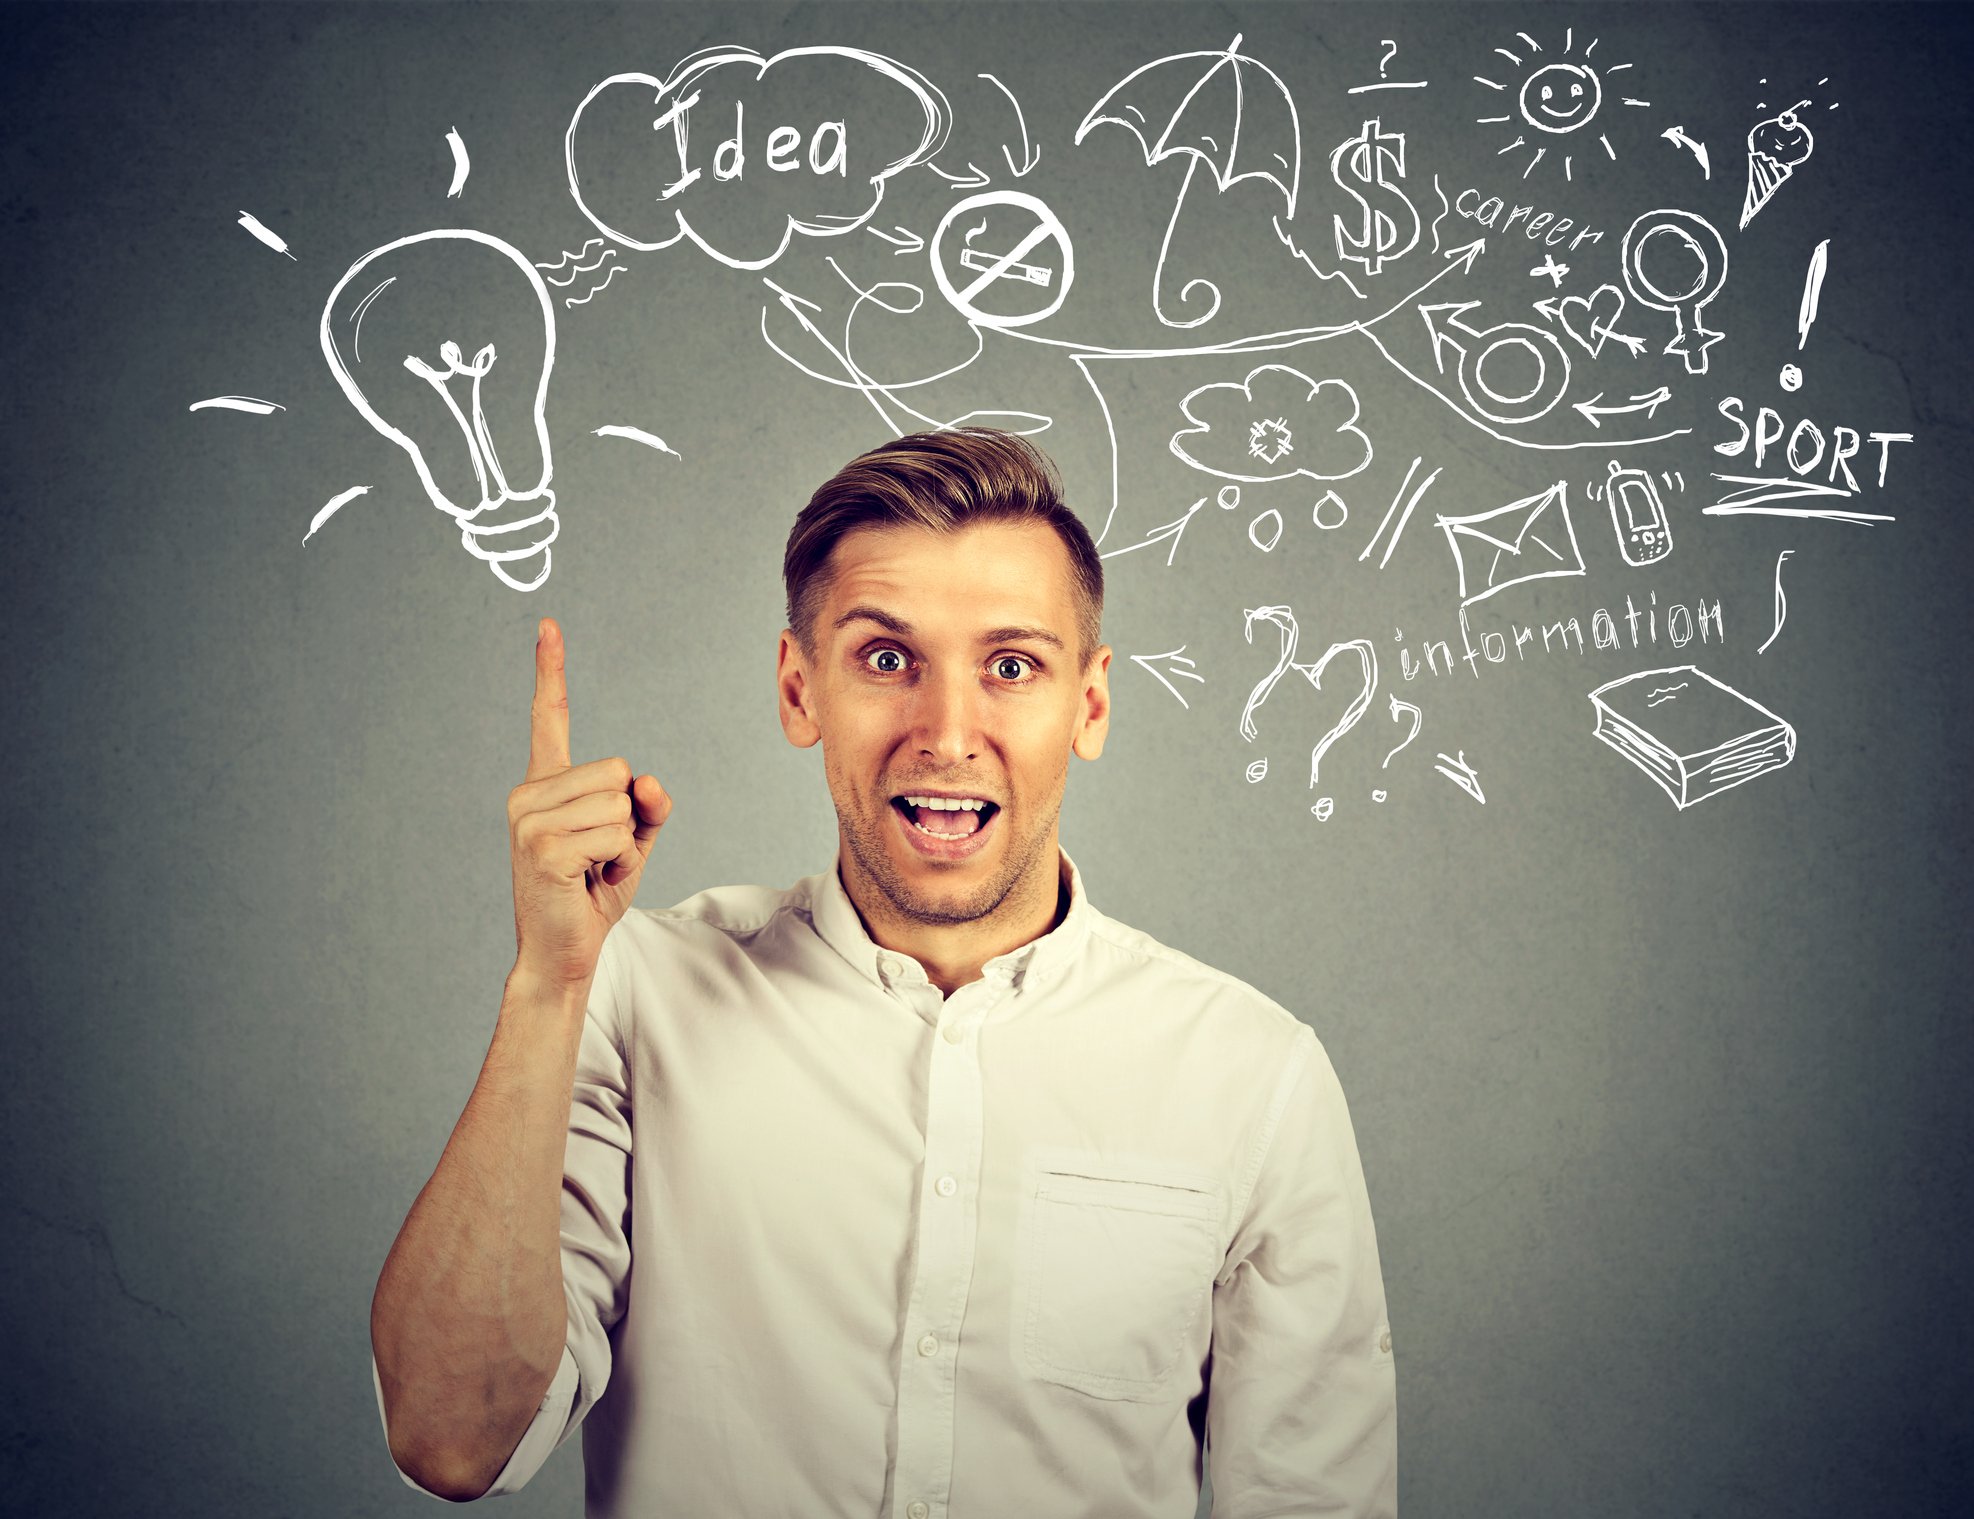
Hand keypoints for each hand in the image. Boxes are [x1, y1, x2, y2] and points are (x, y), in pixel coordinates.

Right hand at [506, 618, 670, 992]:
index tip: (550, 625)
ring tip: (591, 871)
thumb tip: (650, 781)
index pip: (551, 720)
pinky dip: (618, 861)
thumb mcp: (631, 841)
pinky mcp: (542, 846)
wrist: (564, 952)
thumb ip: (646, 806)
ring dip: (623, 844)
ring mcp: (529, 819)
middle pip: (616, 770)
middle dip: (626, 819)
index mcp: (545, 786)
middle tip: (598, 857)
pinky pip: (615, 833)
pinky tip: (587, 881)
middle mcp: (529, 794)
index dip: (552, 672)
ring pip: (619, 803)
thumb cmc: (592, 892)